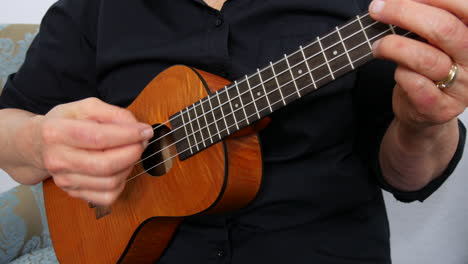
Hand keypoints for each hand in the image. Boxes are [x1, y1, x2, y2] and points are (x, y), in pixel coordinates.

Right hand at [30, 98, 152, 205]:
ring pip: (109, 182)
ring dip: (129, 166)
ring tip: (131, 152)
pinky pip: (108, 197)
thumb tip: (138, 128)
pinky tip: (121, 168)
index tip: (146, 130)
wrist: (38, 145)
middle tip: (142, 141)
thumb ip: (113, 113)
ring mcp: (65, 180)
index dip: (128, 135)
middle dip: (133, 152)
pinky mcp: (74, 193)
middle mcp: (57, 159)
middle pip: (105, 164)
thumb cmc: (65, 123)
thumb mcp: (85, 107)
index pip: (98, 137)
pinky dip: (122, 183)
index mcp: (56, 132)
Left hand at [369, 0, 467, 129]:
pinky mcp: (440, 108)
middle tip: (378, 9)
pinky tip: (395, 70)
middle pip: (444, 29)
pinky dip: (399, 73)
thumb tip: (399, 1)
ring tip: (377, 45)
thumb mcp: (432, 40)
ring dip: (393, 46)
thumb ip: (425, 20)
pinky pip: (415, 83)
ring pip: (426, 58)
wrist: (422, 111)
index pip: (465, 8)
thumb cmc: (427, 69)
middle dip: (404, 13)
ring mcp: (461, 87)